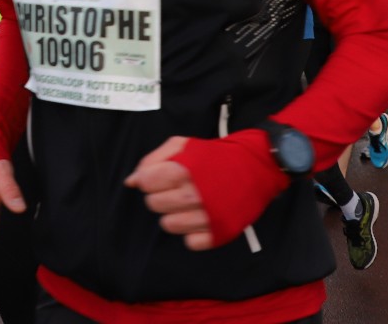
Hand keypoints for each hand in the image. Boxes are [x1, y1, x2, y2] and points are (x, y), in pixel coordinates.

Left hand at [125, 136, 213, 250]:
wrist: (256, 166)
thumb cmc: (215, 155)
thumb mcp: (183, 145)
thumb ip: (153, 160)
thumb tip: (131, 181)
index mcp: (183, 170)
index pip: (146, 183)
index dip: (150, 179)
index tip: (160, 178)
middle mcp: (194, 194)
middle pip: (154, 204)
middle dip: (160, 196)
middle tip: (175, 189)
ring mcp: (208, 215)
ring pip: (169, 225)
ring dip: (174, 215)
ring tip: (187, 204)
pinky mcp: (220, 232)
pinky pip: (191, 242)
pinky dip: (193, 232)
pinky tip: (200, 217)